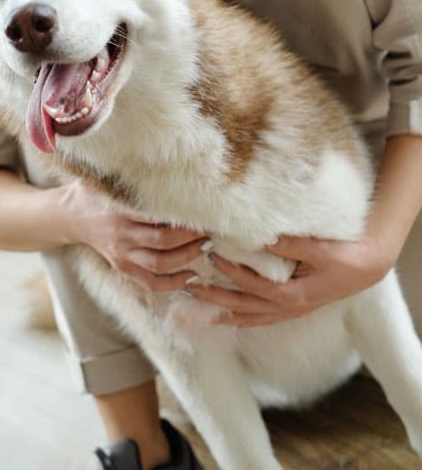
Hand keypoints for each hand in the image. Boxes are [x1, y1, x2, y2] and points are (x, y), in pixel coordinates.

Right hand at [62, 180, 208, 290]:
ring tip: (206, 247)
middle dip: (190, 239)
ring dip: (187, 258)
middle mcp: (120, 234)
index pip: (155, 217)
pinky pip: (150, 282)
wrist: (68, 216)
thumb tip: (160, 158)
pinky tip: (191, 276)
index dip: (180, 218)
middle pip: (162, 243)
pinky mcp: (121, 266)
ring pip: (159, 265)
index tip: (201, 211)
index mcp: (119, 210)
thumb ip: (130, 175)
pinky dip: (172, 283)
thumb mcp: (106, 178)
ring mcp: (121, 254)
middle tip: (209, 230)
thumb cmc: (93, 191)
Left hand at [186, 234, 392, 326]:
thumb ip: (289, 244)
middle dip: (214, 298)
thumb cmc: (343, 256)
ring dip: (223, 311)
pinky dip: (242, 317)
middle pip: (243, 307)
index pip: (252, 286)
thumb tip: (260, 237)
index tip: (211, 256)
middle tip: (188, 286)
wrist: (365, 267)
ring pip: (249, 316)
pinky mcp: (292, 308)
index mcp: (292, 295)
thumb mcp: (318, 248)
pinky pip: (261, 317)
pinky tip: (227, 316)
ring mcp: (289, 311)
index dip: (231, 273)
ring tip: (197, 305)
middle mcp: (288, 308)